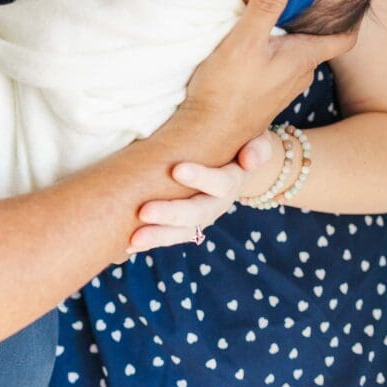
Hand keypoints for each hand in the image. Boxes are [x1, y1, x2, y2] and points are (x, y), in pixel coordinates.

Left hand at [127, 133, 272, 250]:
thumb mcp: (255, 141)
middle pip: (197, 213)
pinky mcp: (191, 224)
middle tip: (145, 211)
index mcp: (233, 180)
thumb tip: (249, 160)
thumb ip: (257, 149)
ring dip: (158, 235)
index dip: (200, 178)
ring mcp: (204, 216)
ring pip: (184, 231)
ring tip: (133, 239)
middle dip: (171, 213)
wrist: (244, 163)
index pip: (219, 182)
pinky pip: (172, 235)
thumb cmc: (240, 143)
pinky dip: (152, 240)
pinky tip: (129, 244)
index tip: (176, 170)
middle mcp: (219, 203)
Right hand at [182, 0, 356, 145]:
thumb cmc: (227, 90)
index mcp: (303, 58)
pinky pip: (276, 62)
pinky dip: (270, 45)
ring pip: (294, 51)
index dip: (350, 16)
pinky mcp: (263, 93)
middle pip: (316, 40)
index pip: (344, 37)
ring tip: (269, 7)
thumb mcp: (245, 40)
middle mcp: (299, 73)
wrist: (206, 134)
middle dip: (309, 16)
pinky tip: (251, 37)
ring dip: (286, 31)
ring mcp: (281, 86)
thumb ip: (266, 5)